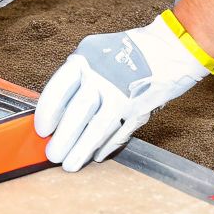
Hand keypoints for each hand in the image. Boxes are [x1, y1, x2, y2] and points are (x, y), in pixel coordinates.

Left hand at [34, 10, 213, 170]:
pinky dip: (106, 146)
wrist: (171, 49)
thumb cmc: (128, 52)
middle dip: (63, 138)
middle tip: (52, 154)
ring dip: (82, 150)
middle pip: (78, 112)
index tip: (42, 130)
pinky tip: (96, 155)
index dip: (48, 113)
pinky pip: (118, 132)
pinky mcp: (140, 109)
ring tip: (70, 165)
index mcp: (87, 58)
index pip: (59, 88)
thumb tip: (59, 113)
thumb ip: (78, 78)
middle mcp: (104, 75)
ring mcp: (124, 93)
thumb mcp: (96, 53)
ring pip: (98, 128)